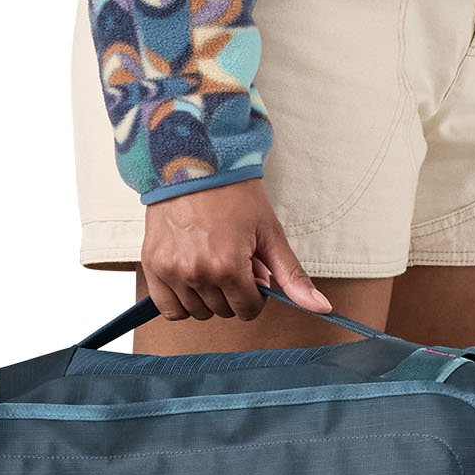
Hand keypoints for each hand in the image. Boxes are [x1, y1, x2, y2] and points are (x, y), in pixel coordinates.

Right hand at [140, 180, 330, 322]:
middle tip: (232, 260)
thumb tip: (322, 307)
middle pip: (223, 312)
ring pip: (197, 312)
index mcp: (228, 266)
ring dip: (208, 297)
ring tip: (210, 263)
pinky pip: (168, 308)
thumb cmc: (233, 193)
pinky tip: (190, 279)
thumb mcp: (270, 233)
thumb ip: (292, 275)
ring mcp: (171, 271)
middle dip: (233, 292)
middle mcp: (197, 272)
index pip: (248, 310)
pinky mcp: (153, 265)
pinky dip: (181, 301)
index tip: (252, 271)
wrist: (193, 162)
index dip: (256, 293)